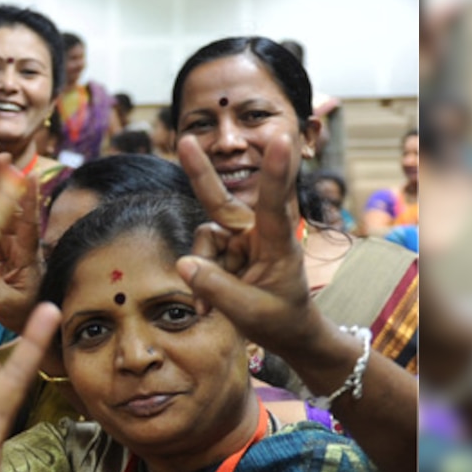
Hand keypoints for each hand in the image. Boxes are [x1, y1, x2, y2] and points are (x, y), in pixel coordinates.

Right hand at [0, 168, 43, 333]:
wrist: (29, 327)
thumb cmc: (21, 316)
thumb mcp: (4, 303)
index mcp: (27, 259)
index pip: (28, 226)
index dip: (28, 201)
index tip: (28, 175)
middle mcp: (20, 248)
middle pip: (12, 211)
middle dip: (8, 184)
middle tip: (2, 158)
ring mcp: (10, 250)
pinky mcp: (0, 255)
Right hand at [174, 133, 317, 359]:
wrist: (289, 331)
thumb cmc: (280, 319)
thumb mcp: (250, 312)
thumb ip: (216, 288)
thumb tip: (183, 263)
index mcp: (279, 243)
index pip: (274, 205)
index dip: (275, 173)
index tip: (281, 139)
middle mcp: (257, 233)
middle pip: (222, 200)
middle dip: (201, 173)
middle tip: (186, 140)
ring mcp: (240, 239)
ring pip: (204, 242)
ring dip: (203, 272)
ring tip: (209, 306)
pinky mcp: (227, 249)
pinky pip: (201, 258)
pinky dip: (201, 281)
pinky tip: (207, 306)